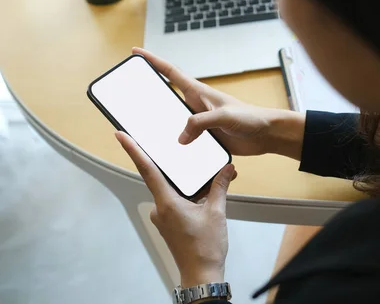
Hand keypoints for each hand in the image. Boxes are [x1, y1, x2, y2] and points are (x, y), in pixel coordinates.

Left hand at [116, 131, 234, 286]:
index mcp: (167, 203)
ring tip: (209, 188)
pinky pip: (176, 203)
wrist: (202, 275)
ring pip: (173, 192)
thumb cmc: (205, 248)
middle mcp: (160, 209)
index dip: (134, 150)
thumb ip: (220, 187)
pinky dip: (190, 198)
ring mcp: (163, 218)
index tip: (121, 136)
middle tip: (190, 158)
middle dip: (179, 169)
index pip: (147, 170)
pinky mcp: (169, 224)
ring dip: (189, 188)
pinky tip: (205, 201)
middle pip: (163, 179)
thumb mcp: (217, 212)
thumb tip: (227, 170)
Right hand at [132, 47, 304, 157]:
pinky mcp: (206, 138)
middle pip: (167, 97)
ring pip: (174, 121)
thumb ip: (201, 123)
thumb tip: (181, 137)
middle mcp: (197, 106)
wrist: (267, 134)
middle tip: (129, 94)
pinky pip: (185, 140)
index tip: (136, 52)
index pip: (171, 73)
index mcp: (199, 93)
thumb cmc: (251, 117)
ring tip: (143, 128)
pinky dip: (176, 144)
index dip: (153, 61)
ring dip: (161, 124)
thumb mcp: (224, 116)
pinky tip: (169, 152)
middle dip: (149, 94)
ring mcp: (201, 122)